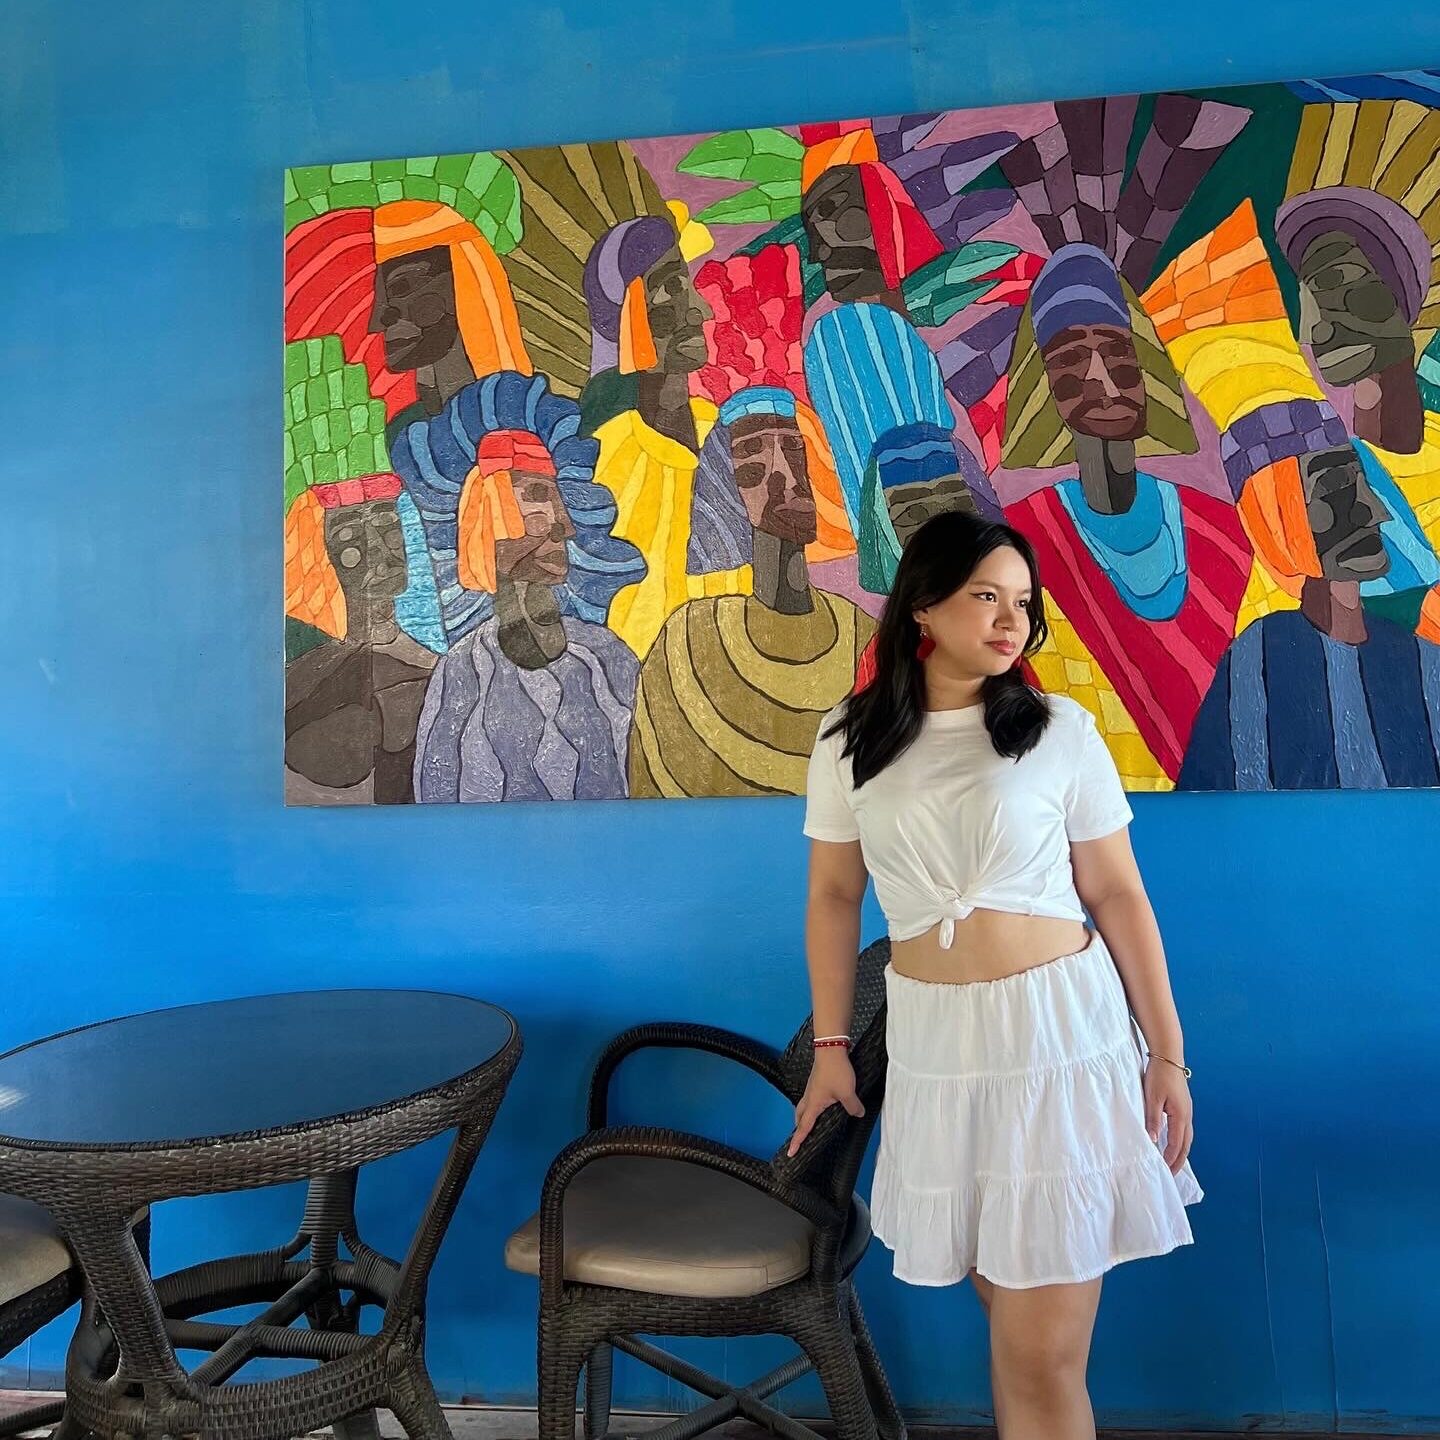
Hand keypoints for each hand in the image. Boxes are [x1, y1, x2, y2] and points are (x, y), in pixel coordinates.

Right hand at [786, 1051, 863, 1156]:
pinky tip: (822, 1105)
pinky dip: (811, 1106)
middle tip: (800, 1138)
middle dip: (799, 1129)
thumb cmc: (835, 1071)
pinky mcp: (816, 1081)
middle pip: (800, 1117)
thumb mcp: (847, 1093)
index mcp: (813, 1104)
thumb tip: (857, 1114)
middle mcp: (809, 1097)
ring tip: (810, 1124)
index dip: (798, 1141)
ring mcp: (811, 1088)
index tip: (791, 1152)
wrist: (830, 1048)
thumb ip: (853, 1107)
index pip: (804, 1127)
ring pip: (803, 1107)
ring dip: (804, 1117)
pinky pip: (810, 1098)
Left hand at [1143, 1058, 1193, 1174]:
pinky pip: (1184, 1128)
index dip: (1170, 1159)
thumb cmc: (1159, 1075)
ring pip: (1186, 1137)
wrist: (1168, 1056)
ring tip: (1172, 1162)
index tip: (1164, 1171)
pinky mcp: (1183, 1105)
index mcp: (1181, 1116)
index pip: (1177, 1144)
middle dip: (1179, 1160)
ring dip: (1180, 1151)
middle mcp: (1187, 1115)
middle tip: (1171, 1173)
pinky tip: (1173, 1142)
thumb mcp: (1152, 1098)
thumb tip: (1153, 1140)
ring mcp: (1187, 1110)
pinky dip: (1180, 1140)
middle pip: (1185, 1144)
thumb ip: (1153, 1119)